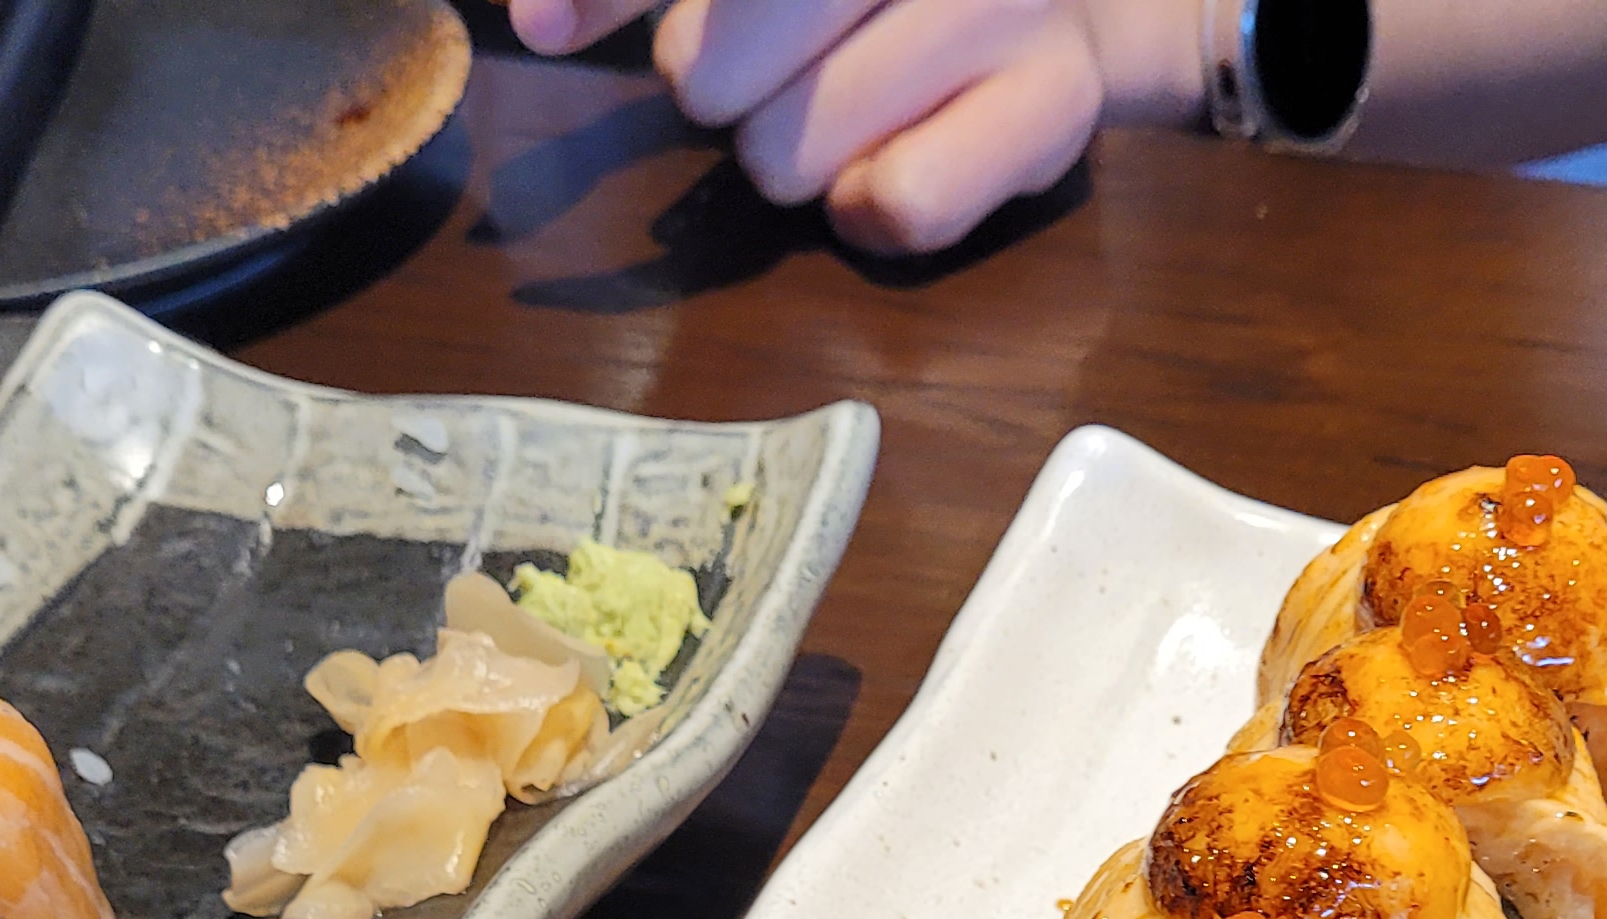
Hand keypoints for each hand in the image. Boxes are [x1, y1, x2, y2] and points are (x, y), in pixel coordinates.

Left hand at [507, 0, 1195, 258]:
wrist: (1074, 5)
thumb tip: (532, 15)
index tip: (542, 26)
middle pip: (715, 71)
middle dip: (721, 93)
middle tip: (776, 75)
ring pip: (796, 153)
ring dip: (799, 162)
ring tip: (854, 112)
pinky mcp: (1055, 96)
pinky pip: (899, 204)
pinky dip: (874, 211)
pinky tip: (900, 162)